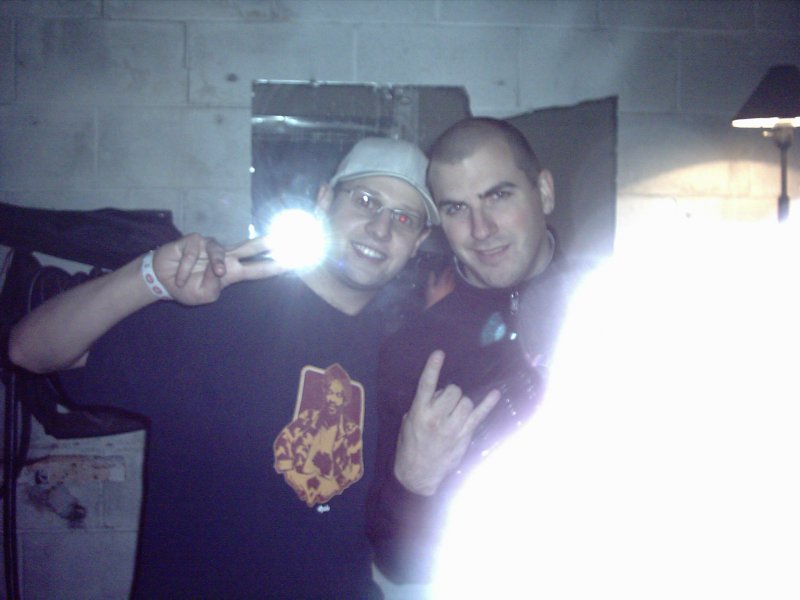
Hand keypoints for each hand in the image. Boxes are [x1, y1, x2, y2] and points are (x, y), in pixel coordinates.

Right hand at [152, 234, 289, 304]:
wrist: (161, 281)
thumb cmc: (186, 287)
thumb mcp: (203, 296)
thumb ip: (214, 286)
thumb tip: (220, 268)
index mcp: (232, 273)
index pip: (258, 269)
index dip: (274, 266)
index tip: (293, 262)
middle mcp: (225, 257)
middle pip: (249, 247)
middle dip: (265, 243)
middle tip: (281, 239)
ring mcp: (210, 247)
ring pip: (219, 250)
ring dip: (213, 263)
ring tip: (204, 278)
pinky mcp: (194, 241)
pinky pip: (194, 253)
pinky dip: (185, 269)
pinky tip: (179, 277)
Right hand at [394, 350, 499, 495]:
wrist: (417, 473)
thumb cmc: (410, 444)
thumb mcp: (409, 422)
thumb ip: (423, 405)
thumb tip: (439, 393)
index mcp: (419, 412)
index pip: (426, 385)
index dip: (433, 367)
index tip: (439, 353)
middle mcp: (436, 418)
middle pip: (453, 391)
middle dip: (451, 393)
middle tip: (446, 404)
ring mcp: (452, 428)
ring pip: (466, 401)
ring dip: (462, 402)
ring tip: (455, 412)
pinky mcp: (464, 436)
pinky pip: (479, 415)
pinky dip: (488, 403)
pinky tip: (495, 394)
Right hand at [424, 265, 455, 308]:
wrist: (435, 307)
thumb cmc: (431, 298)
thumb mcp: (429, 288)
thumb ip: (431, 280)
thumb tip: (432, 273)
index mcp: (440, 285)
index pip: (444, 276)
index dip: (447, 271)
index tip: (449, 267)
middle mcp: (446, 288)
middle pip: (450, 279)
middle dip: (451, 274)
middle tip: (453, 269)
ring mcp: (448, 292)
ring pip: (452, 284)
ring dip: (453, 279)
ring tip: (454, 275)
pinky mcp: (449, 295)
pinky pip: (452, 289)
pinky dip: (453, 285)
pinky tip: (454, 284)